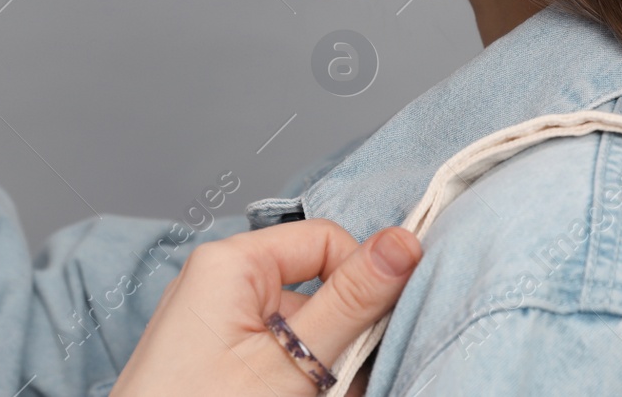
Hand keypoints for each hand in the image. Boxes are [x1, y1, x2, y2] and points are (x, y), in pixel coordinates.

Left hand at [111, 219, 421, 396]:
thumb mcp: (291, 364)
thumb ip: (352, 303)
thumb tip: (405, 241)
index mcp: (231, 262)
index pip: (326, 240)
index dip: (361, 284)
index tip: (375, 336)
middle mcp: (220, 280)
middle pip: (318, 288)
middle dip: (342, 339)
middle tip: (339, 385)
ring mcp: (216, 321)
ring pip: (304, 331)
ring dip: (324, 369)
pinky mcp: (216, 358)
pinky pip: (277, 355)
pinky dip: (298, 383)